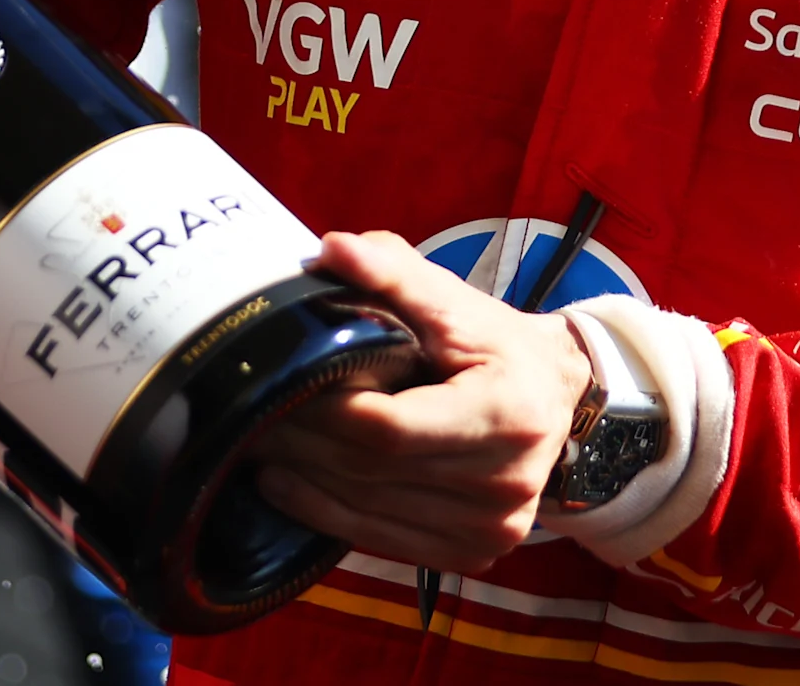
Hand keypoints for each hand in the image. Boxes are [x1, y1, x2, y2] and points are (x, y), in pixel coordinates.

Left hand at [251, 230, 595, 574]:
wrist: (555, 400)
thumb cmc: (499, 346)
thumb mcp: (456, 301)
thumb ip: (395, 273)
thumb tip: (331, 248)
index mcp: (505, 414)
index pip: (391, 427)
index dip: (325, 411)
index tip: (276, 385)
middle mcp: (504, 482)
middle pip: (373, 472)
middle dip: (301, 445)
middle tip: (243, 414)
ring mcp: (490, 527)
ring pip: (369, 513)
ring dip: (303, 484)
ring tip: (252, 447)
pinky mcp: (473, 552)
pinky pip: (383, 540)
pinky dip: (329, 515)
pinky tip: (287, 487)